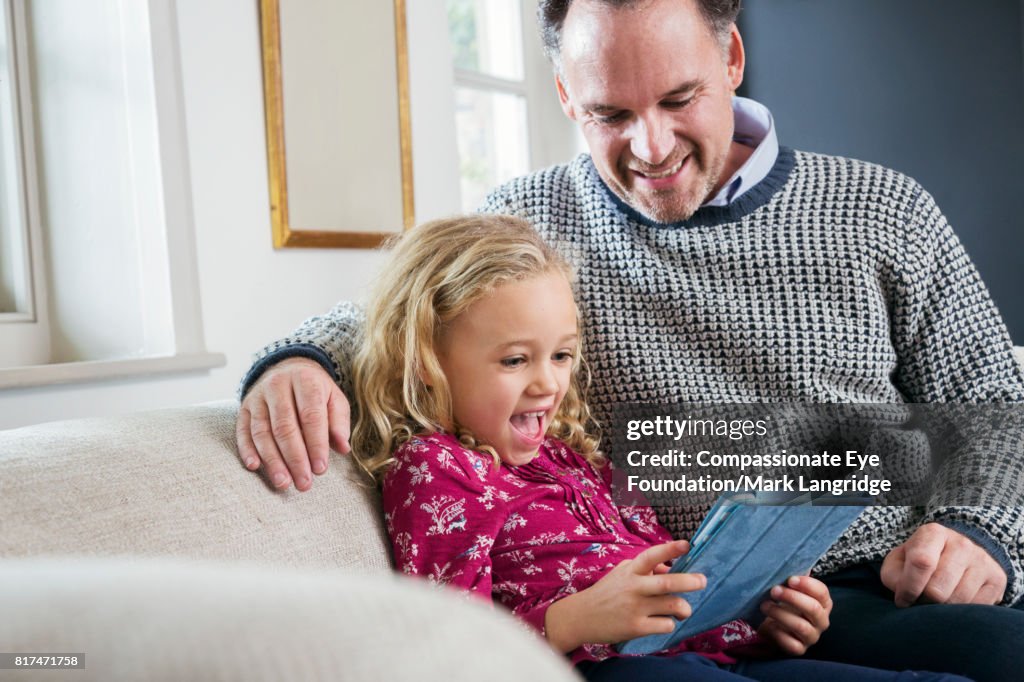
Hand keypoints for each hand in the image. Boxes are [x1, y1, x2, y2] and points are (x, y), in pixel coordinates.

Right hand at [235, 357, 350, 490]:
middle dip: (295, 459)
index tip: (321, 469)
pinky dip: (247, 450)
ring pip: (262, 431)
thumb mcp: (334, 398)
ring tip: (283, 482)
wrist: (288, 369)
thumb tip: (343, 447)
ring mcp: (258, 396)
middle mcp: (278, 385)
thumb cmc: (316, 391)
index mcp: (305, 380)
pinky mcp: (244, 407)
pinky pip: (243, 431)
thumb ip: (339, 422)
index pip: (311, 416)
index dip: (316, 444)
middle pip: (285, 426)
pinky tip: (255, 467)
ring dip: (272, 460)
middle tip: (304, 483)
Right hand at [544, 540, 704, 652]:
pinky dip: (670, 624)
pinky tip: (665, 623)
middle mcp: (633, 587)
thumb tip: (670, 567)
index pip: (651, 556)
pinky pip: (665, 625)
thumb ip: (646, 569)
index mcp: (630, 571)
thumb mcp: (622, 574)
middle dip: (689, 582)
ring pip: (672, 606)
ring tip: (683, 610)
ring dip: (684, 608)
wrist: (581, 617)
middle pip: (667, 583)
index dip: (669, 550)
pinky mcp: (636, 628)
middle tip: (702, 581)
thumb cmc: (606, 593)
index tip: (686, 544)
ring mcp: (635, 608)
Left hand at [757, 575, 830, 655]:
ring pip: (800, 626)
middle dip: (792, 597)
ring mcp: (812, 637)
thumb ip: (793, 577)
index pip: (822, 593)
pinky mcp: (799, 649)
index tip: (790, 579)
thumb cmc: (784, 602)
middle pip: (813, 608)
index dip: (807, 585)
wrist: (773, 625)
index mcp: (823, 603)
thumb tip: (791, 557)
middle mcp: (821, 621)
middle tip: (774, 590)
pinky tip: (769, 624)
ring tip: (765, 605)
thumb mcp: (789, 588)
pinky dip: (778, 633)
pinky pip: (792, 644)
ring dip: (780, 613)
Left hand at [881, 523, 1005, 606]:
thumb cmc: (920, 560)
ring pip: (957, 602)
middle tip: (921, 598)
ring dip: (941, 609)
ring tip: (937, 599)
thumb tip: (905, 596)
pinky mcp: (997, 579)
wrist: (958, 555)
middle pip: (938, 589)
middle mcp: (961, 544)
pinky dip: (960, 612)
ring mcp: (982, 561)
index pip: (921, 563)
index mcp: (933, 533)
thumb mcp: (899, 562)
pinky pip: (975, 608)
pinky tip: (954, 600)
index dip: (909, 587)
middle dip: (924, 601)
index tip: (903, 600)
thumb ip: (893, 576)